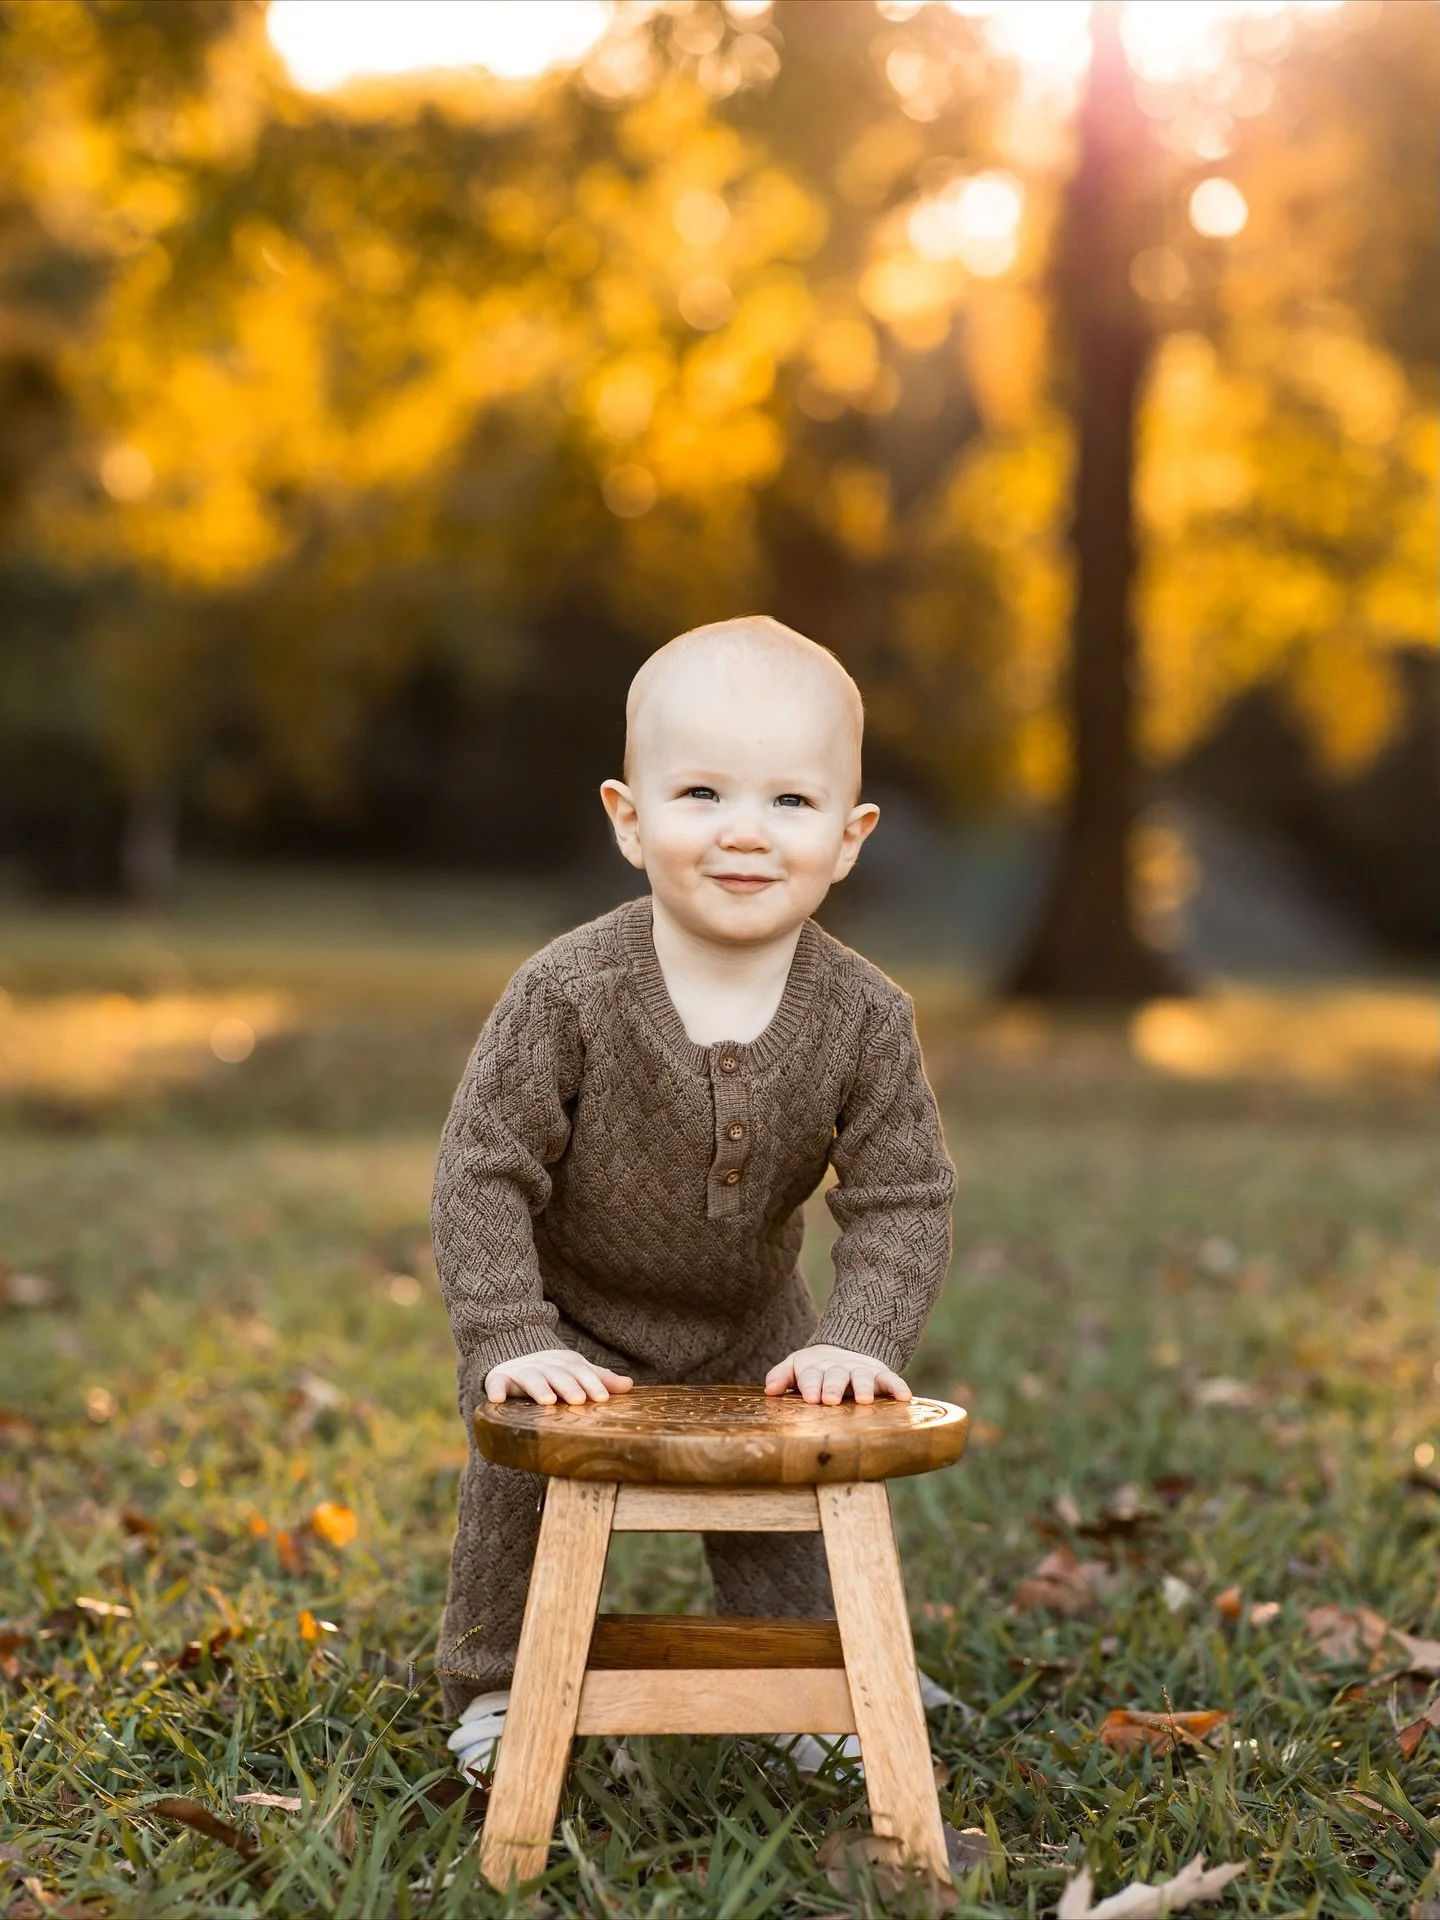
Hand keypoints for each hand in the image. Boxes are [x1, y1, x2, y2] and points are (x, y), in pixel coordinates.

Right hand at [484, 1348, 633, 1405]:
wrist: (512, 1353)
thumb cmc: (552, 1371)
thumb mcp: (575, 1372)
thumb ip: (599, 1379)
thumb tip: (629, 1385)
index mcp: (564, 1363)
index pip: (580, 1372)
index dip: (592, 1383)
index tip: (603, 1397)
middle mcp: (544, 1365)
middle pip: (558, 1374)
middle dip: (568, 1385)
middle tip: (578, 1399)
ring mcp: (521, 1372)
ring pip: (531, 1378)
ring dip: (539, 1387)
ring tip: (547, 1400)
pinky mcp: (500, 1379)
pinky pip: (496, 1383)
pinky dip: (495, 1389)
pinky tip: (497, 1400)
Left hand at [763, 1343, 910, 1405]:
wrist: (842, 1350)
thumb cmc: (814, 1369)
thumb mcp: (795, 1368)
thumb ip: (781, 1376)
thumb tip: (769, 1390)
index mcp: (815, 1368)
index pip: (811, 1376)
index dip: (810, 1385)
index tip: (810, 1397)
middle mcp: (839, 1368)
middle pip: (836, 1376)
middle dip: (833, 1387)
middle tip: (830, 1400)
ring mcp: (861, 1371)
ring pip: (863, 1377)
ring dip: (864, 1387)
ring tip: (864, 1400)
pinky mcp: (880, 1374)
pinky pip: (891, 1379)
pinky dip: (898, 1387)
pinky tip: (905, 1397)